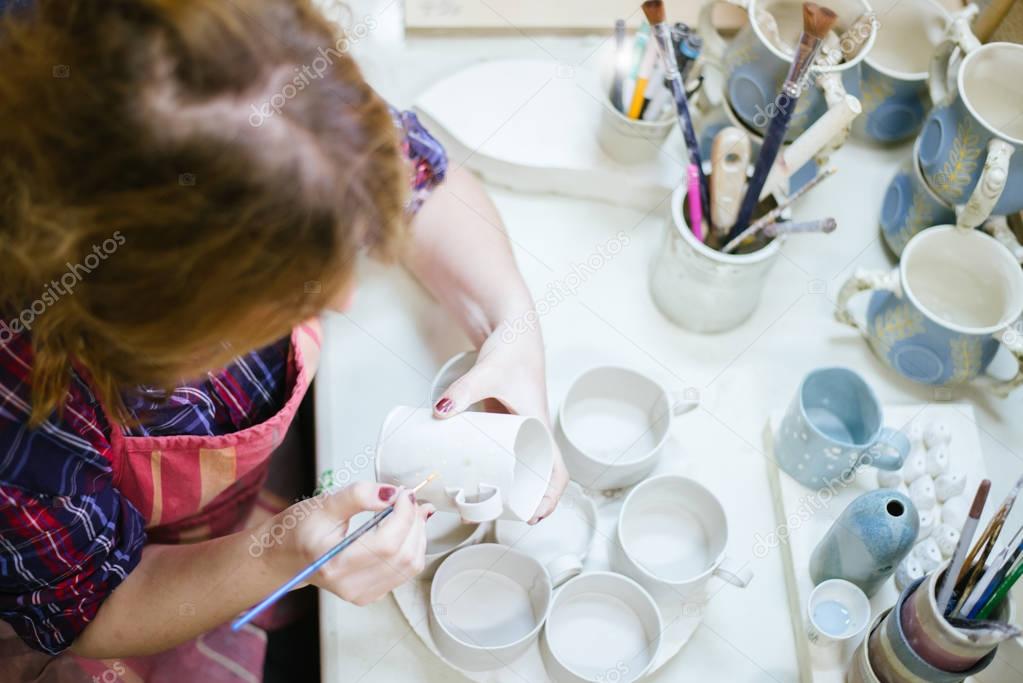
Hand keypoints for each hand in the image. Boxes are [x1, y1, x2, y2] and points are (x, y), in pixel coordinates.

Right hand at [264, 482, 433, 605]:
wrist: (287, 556)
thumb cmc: (301, 530)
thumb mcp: (324, 504)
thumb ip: (357, 496)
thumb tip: (391, 493)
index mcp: (334, 564)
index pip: (386, 544)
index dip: (403, 515)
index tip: (404, 493)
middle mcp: (350, 586)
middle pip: (403, 555)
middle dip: (413, 521)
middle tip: (408, 498)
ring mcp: (362, 594)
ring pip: (411, 565)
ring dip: (417, 533)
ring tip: (409, 510)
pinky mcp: (372, 595)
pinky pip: (406, 572)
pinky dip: (413, 546)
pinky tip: (406, 528)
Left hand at [432, 319, 568, 523]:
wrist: (512, 328)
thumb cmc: (512, 349)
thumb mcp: (489, 372)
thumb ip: (464, 390)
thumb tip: (440, 412)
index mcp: (539, 426)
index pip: (556, 471)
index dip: (549, 497)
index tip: (531, 515)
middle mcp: (531, 431)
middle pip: (534, 478)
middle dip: (518, 503)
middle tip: (487, 514)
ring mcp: (516, 427)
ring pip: (517, 467)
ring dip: (505, 489)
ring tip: (473, 503)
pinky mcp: (501, 420)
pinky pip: (502, 451)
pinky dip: (492, 467)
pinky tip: (469, 474)